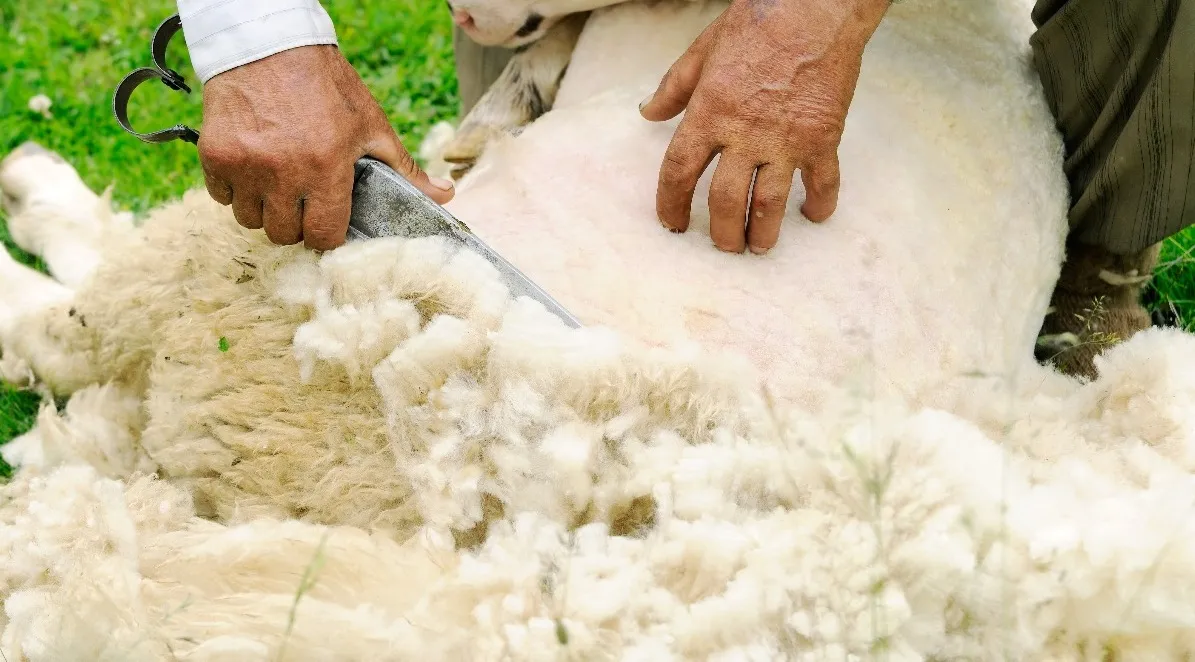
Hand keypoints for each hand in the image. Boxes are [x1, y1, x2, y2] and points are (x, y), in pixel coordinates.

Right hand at [197, 45, 455, 250]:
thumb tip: (445, 196)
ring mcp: (244, 165)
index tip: (327, 221)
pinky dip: (235, 190)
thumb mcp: (372, 124)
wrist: (269, 44)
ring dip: (264, 210)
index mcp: (326, 167)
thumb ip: (405, 169)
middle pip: (283, 234)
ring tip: (277, 183)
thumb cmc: (328, 86)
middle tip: (302, 200)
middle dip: (295, 224)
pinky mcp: (214, 155)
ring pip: (250, 221)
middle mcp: (282, 172)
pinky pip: (221, 198)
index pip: (322, 236)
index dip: (327, 233)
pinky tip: (253, 168)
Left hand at [639, 0, 888, 253]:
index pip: (679, 172)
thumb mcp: (703, 51)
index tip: (671, 223)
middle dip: (721, 232)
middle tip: (724, 245)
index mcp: (709, 113)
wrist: (815, 7)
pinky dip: (819, 204)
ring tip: (758, 246)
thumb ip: (674, 88)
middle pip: (724, 201)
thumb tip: (648, 112)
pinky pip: (822, 183)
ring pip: (768, 204)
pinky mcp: (822, 138)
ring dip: (762, 232)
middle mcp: (744, 133)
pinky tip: (813, 216)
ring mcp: (785, 140)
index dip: (671, 204)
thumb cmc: (758, 22)